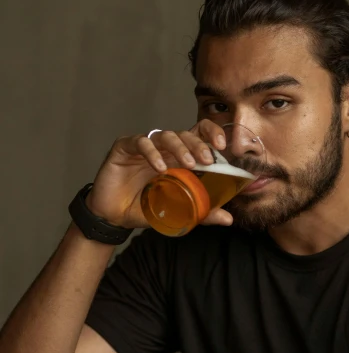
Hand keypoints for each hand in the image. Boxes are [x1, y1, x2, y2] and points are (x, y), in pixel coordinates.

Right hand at [85, 120, 233, 228]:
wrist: (115, 217)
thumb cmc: (146, 207)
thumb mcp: (179, 210)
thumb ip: (203, 212)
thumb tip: (228, 219)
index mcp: (179, 156)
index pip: (199, 134)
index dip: (212, 133)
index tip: (222, 145)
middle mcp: (164, 147)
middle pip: (185, 134)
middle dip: (199, 144)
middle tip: (208, 160)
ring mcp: (144, 146)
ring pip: (166, 135)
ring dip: (180, 147)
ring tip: (188, 164)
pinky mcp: (125, 147)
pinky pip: (141, 142)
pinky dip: (152, 152)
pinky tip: (160, 167)